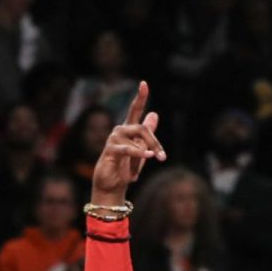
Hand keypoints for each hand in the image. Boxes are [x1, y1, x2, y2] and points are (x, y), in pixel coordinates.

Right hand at [90, 81, 165, 205]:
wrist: (113, 186)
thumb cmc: (126, 169)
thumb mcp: (142, 151)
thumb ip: (148, 134)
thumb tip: (154, 114)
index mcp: (128, 130)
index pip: (135, 110)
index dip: (140, 97)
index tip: (143, 83)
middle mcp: (120, 131)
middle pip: (142, 128)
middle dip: (154, 142)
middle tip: (162, 157)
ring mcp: (113, 139)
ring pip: (138, 138)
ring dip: (146, 151)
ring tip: (150, 162)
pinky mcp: (110, 150)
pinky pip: (129, 149)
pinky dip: (139, 153)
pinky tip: (148, 157)